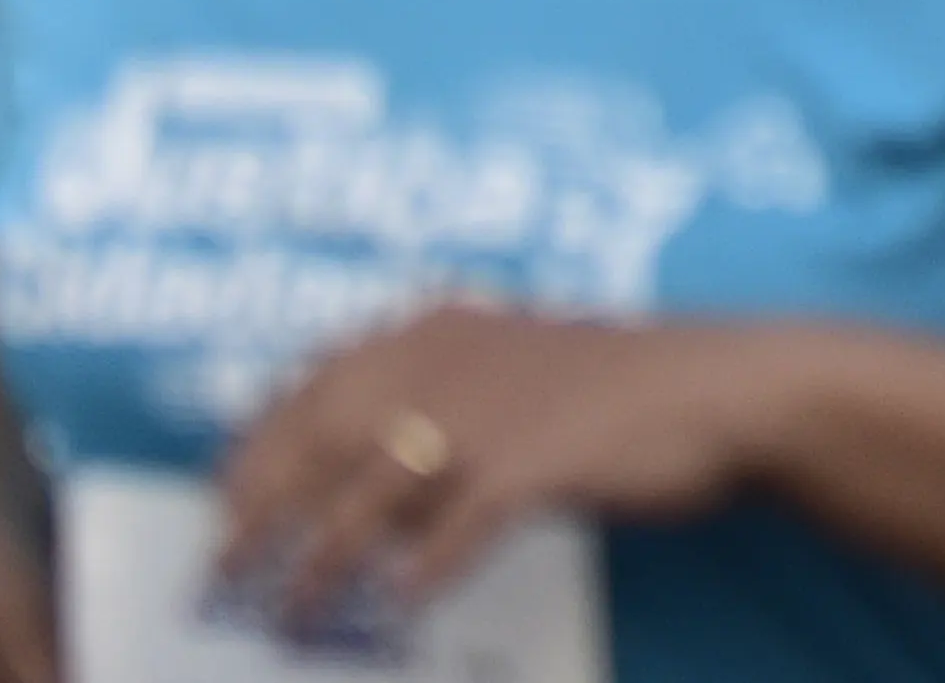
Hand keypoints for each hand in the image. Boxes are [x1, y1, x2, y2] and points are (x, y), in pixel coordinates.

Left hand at [221, 310, 771, 634]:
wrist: (727, 388)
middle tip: (217, 573)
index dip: (256, 446)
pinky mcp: (536, 465)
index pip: (312, 386)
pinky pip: (455, 531)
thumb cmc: (622, 388)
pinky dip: (421, 572)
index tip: (223, 498)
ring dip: (318, 565)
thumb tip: (373, 503)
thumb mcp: (516, 375)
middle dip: (256, 513)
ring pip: (368, 499)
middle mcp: (448, 362)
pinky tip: (400, 609)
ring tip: (287, 615)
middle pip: (318, 442)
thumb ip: (439, 415)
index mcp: (438, 329)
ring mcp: (491, 414)